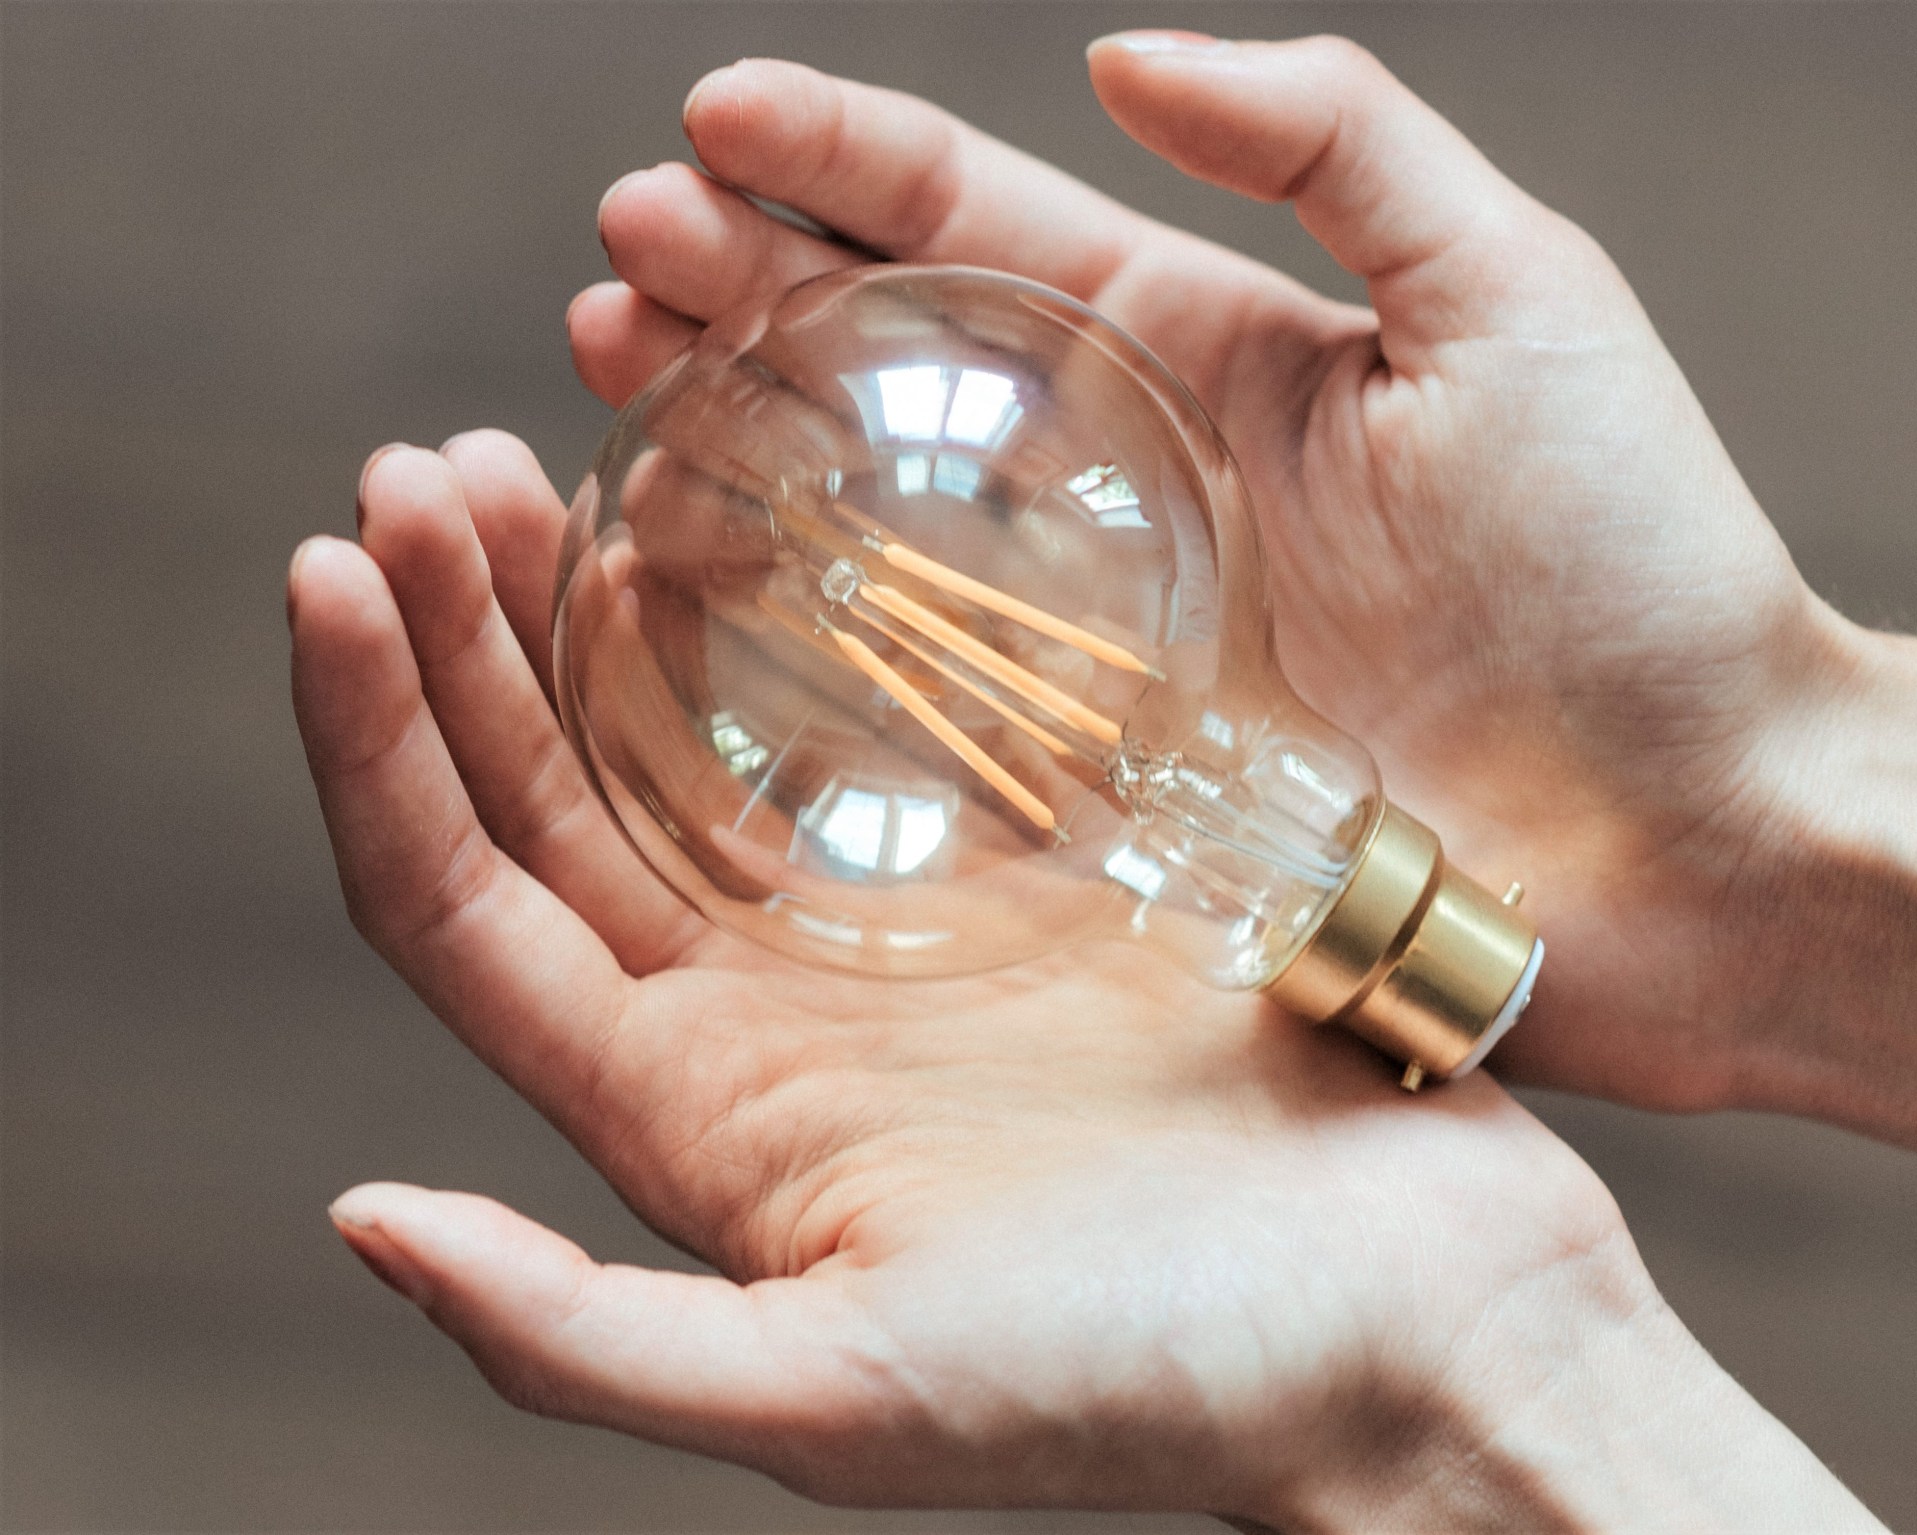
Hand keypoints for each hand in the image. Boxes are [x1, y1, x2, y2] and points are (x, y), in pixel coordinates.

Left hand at [293, 441, 1868, 1528]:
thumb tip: (364, 1222)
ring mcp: (886, 944)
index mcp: (689, 1127)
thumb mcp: (852, 1400)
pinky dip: (789, 620)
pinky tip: (756, 520)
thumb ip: (587, 1339)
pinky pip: (866, 722)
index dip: (371, 744)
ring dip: (592, 605)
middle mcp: (757, 1027)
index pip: (458, 909)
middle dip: (457, 637)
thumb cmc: (1161, 1387)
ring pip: (684, 747)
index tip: (329, 565)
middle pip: (543, 804)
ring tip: (547, 458)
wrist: (1424, 1331)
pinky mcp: (1020, 882)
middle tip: (424, 469)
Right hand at [571, 34, 1862, 1120]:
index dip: (842, 165)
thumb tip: (1131, 53)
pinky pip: (915, 703)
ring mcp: (1101, 638)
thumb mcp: (1517, 297)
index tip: (707, 118)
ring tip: (618, 387)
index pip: (986, 228)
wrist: (1702, 832)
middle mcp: (1129, 485)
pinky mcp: (1098, 782)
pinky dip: (797, 650)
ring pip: (874, 523)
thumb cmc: (1637, 568)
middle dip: (746, 293)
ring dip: (739, 450)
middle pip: (893, 363)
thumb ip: (1338, 143)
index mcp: (1208, 354)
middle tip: (620, 259)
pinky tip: (696, 600)